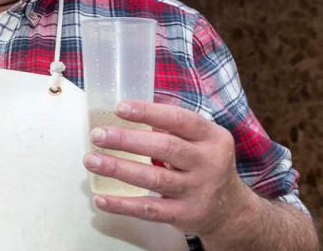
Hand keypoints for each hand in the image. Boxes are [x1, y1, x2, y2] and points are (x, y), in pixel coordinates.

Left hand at [83, 100, 257, 237]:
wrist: (231, 210)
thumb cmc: (205, 165)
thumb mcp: (202, 141)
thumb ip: (173, 126)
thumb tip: (130, 110)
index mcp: (212, 138)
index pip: (179, 119)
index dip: (148, 112)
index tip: (119, 108)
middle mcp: (208, 163)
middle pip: (165, 147)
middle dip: (127, 140)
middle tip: (98, 135)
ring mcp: (197, 191)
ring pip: (153, 179)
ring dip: (118, 169)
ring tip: (92, 160)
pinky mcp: (185, 215)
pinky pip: (149, 210)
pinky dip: (123, 204)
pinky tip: (101, 198)